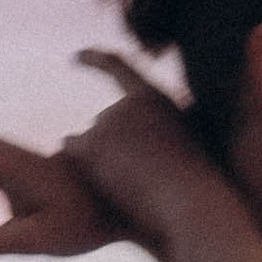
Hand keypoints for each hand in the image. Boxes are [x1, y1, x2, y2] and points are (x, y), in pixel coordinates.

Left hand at [61, 55, 242, 254]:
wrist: (190, 204)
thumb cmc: (190, 188)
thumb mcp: (182, 149)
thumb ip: (150, 134)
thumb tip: (93, 136)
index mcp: (157, 98)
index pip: (119, 69)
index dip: (96, 60)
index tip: (76, 57)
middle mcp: (130, 102)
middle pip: (104, 124)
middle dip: (112, 151)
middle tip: (142, 177)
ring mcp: (109, 120)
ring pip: (87, 142)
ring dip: (101, 164)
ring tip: (134, 185)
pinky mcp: (92, 143)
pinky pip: (71, 149)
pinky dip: (82, 166)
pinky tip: (108, 183)